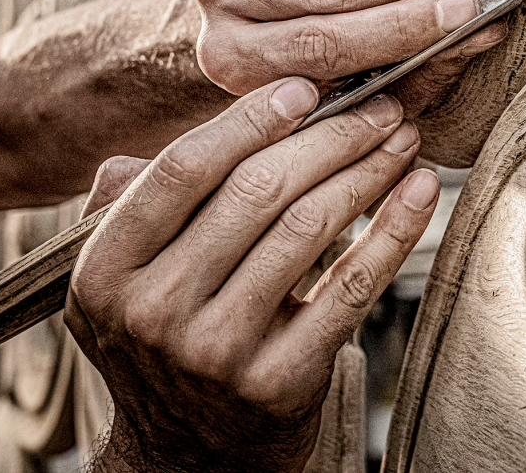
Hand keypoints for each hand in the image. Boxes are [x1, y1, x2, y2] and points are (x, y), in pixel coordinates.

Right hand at [65, 77, 438, 472]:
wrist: (188, 456)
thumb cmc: (168, 336)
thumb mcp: (123, 276)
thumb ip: (137, 199)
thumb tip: (197, 121)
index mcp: (106, 270)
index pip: (182, 169)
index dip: (248, 119)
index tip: (302, 89)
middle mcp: (153, 312)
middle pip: (256, 191)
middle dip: (330, 135)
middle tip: (377, 106)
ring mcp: (215, 352)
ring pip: (308, 228)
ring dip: (367, 170)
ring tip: (400, 138)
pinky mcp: (278, 383)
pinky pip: (350, 286)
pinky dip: (393, 229)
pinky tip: (419, 191)